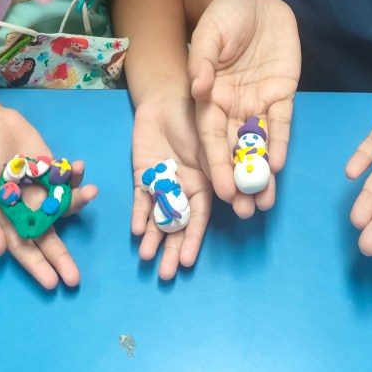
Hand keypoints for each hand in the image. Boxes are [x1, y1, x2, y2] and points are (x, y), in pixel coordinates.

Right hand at [0, 105, 96, 288]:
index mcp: (8, 221)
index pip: (24, 249)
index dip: (38, 266)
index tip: (53, 283)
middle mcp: (29, 211)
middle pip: (48, 238)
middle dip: (62, 257)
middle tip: (75, 278)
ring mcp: (44, 191)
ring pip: (64, 206)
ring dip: (79, 201)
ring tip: (91, 193)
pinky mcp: (55, 171)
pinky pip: (68, 178)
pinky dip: (76, 175)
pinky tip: (78, 166)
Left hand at [131, 98, 211, 279]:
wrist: (169, 97)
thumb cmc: (198, 116)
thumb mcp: (212, 141)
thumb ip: (218, 166)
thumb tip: (234, 196)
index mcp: (206, 183)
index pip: (200, 217)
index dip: (194, 238)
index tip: (189, 260)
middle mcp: (184, 189)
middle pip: (178, 224)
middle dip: (172, 248)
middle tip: (166, 273)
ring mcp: (163, 184)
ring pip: (158, 217)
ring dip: (153, 238)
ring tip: (147, 260)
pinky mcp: (143, 176)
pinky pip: (141, 200)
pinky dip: (139, 214)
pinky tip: (136, 231)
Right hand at [188, 0, 299, 215]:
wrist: (255, 0)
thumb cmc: (224, 15)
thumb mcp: (210, 33)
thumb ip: (203, 60)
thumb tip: (198, 87)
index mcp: (208, 96)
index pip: (210, 136)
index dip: (216, 163)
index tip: (222, 190)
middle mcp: (231, 106)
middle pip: (234, 148)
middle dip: (239, 179)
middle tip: (245, 209)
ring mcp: (257, 101)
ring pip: (258, 143)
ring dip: (261, 171)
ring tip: (265, 202)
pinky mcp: (282, 94)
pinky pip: (281, 122)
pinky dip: (280, 142)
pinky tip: (279, 164)